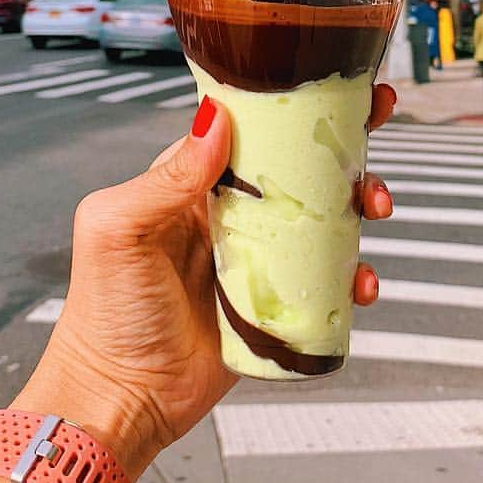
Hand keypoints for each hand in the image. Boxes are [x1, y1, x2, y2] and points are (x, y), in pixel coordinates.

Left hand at [10, 84, 398, 482]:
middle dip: (342, 143)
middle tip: (378, 124)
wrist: (120, 399)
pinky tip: (361, 281)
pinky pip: (325, 281)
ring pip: (321, 219)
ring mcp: (255, 259)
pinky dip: (353, 276)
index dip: (290, 104)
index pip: (248, 130)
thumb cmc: (104, 312)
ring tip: (376, 207)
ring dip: (358, 205)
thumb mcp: (120, 230)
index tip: (334, 83)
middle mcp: (227, 214)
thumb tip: (214, 118)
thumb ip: (166, 177)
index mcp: (189, 184)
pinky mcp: (274, 305)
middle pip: (297, 167)